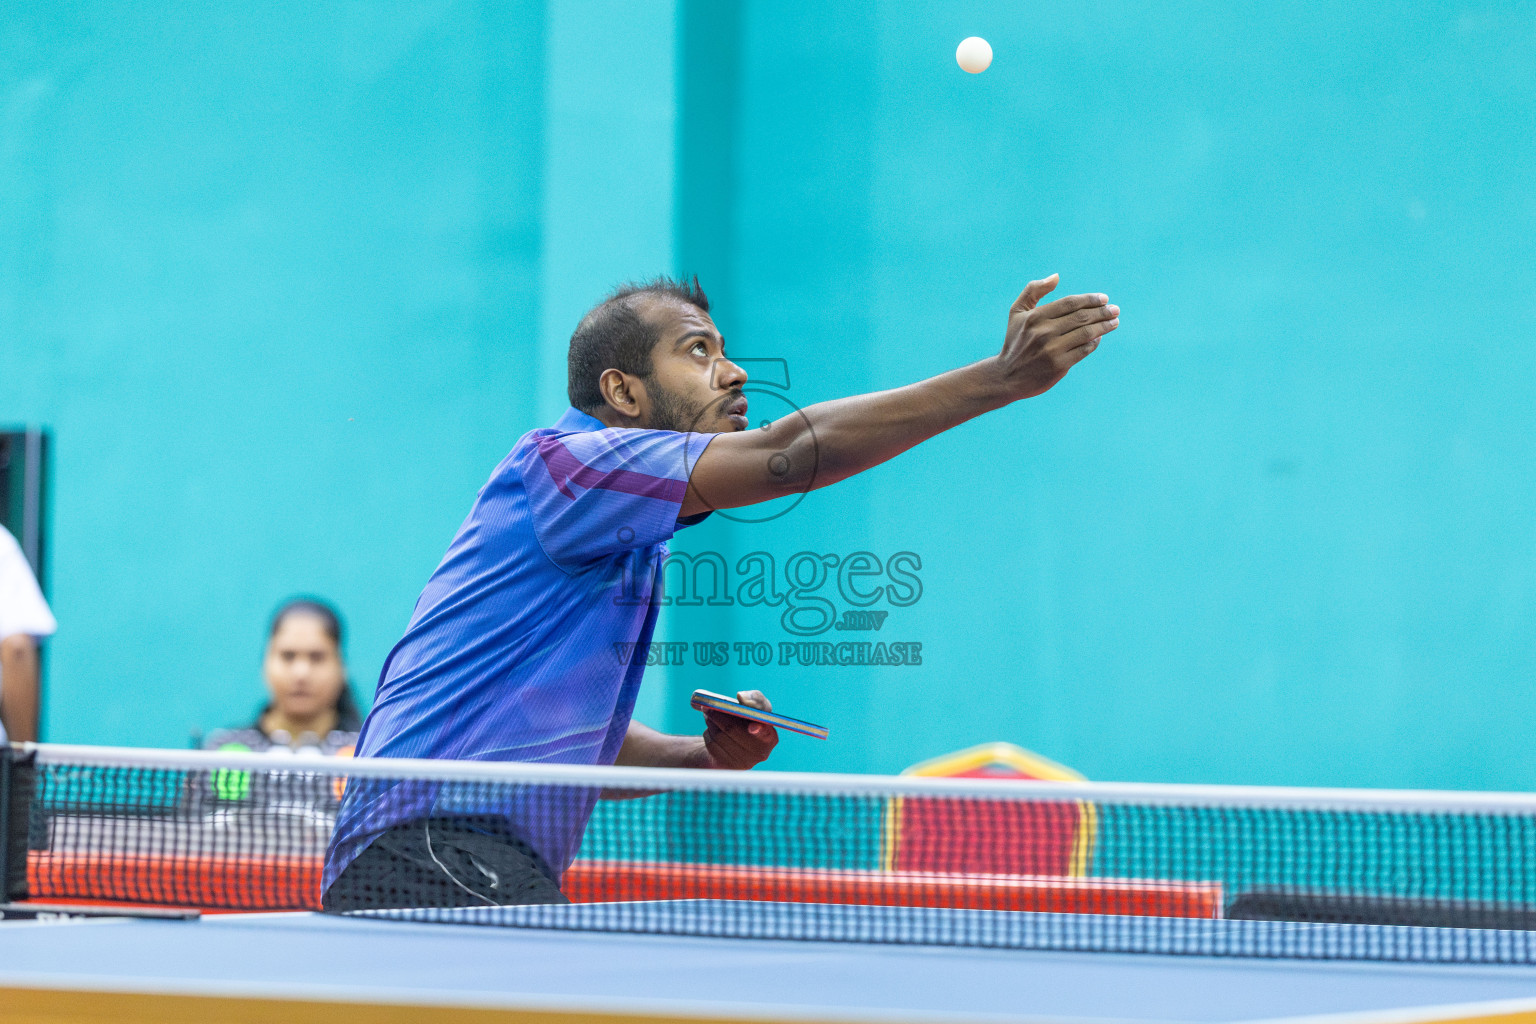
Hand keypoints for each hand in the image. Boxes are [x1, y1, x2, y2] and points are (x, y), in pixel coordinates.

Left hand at [701, 690, 778, 769]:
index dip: (759, 729)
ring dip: (711, 721)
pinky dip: (708, 732)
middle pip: (734, 730)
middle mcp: (760, 753)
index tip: (751, 727)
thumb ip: (755, 699)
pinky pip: (712, 744)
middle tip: (708, 706)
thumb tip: (742, 697)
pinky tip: (711, 729)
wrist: (732, 744)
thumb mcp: (754, 707)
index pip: (766, 733)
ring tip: (709, 713)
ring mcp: (743, 762)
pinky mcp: (727, 765)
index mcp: (770, 737)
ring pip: (720, 735)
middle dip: (719, 715)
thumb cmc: (747, 721)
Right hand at [998, 274, 1118, 399]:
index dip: (1089, 299)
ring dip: (1104, 326)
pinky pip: (1084, 350)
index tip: (1104, 298)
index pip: (1069, 303)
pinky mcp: (1059, 366)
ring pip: (1086, 333)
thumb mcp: (1017, 312)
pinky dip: (1094, 342)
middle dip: (1102, 312)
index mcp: (1034, 317)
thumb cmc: (1015, 341)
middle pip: (1081, 317)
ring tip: (1114, 322)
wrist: (1007, 376)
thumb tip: (1056, 277)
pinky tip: (1099, 337)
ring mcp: (1052, 350)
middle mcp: (1043, 332)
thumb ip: (1033, 290)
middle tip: (1115, 309)